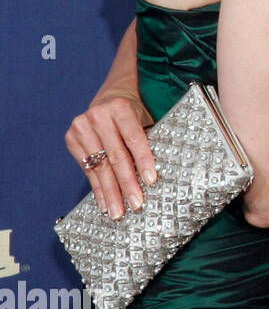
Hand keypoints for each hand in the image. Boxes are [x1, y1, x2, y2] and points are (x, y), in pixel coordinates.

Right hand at [65, 92, 155, 219]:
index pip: (134, 138)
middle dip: (127, 183)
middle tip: (136, 204)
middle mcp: (98, 116)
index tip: (150, 181)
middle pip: (116, 156)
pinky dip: (98, 188)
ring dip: (110, 192)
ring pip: (100, 166)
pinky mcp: (72, 139)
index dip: (143, 160)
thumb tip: (156, 175)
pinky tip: (104, 203)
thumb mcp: (144, 118)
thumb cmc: (133, 112)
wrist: (109, 97)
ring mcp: (81, 127)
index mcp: (120, 108)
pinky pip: (88, 169)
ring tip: (118, 211)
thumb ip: (148, 139)